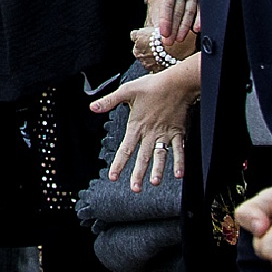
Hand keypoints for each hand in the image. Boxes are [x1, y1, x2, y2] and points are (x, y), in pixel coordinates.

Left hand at [90, 63, 195, 190]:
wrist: (176, 83)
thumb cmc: (151, 86)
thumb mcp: (126, 91)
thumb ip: (109, 101)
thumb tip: (92, 107)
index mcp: (136, 125)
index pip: (126, 148)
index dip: (119, 163)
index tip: (113, 177)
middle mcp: (150, 133)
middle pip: (143, 156)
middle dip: (138, 173)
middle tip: (135, 188)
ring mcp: (165, 134)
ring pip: (160, 155)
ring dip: (158, 169)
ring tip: (154, 182)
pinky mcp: (178, 132)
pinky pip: (179, 150)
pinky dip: (180, 162)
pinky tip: (179, 175)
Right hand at [124, 0, 199, 43]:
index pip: (167, 6)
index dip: (165, 19)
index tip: (162, 33)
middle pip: (177, 13)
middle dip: (173, 28)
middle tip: (169, 44)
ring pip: (190, 12)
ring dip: (186, 26)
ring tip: (182, 40)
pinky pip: (205, 3)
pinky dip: (202, 16)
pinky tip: (199, 27)